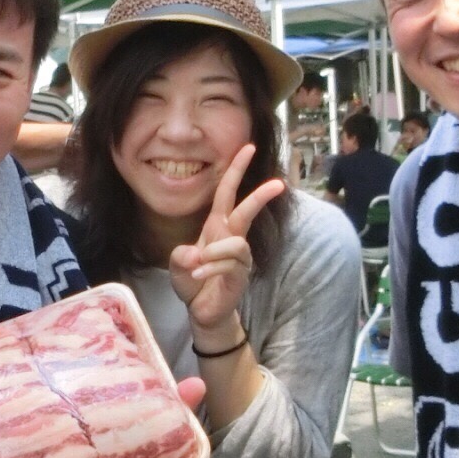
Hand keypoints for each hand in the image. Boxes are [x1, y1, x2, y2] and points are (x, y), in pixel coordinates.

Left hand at [170, 144, 285, 338]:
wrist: (201, 310)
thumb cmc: (193, 281)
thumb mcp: (178, 264)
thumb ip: (182, 256)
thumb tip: (196, 255)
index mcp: (217, 226)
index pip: (227, 192)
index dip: (235, 169)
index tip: (246, 147)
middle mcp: (231, 237)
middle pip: (247, 210)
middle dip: (260, 195)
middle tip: (279, 183)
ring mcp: (239, 257)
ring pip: (236, 244)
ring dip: (214, 254)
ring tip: (197, 268)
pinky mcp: (240, 275)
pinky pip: (229, 265)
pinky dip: (210, 270)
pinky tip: (198, 278)